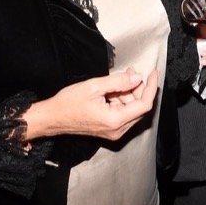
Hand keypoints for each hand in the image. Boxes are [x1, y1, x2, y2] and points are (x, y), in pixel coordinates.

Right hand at [24, 69, 158, 141]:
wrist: (52, 118)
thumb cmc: (68, 103)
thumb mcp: (94, 86)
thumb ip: (118, 82)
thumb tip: (137, 77)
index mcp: (115, 121)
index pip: (144, 104)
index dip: (151, 87)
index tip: (153, 73)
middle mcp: (117, 130)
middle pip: (139, 107)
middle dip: (138, 88)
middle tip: (130, 72)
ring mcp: (113, 132)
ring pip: (131, 110)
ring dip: (129, 93)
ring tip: (120, 78)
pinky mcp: (108, 129)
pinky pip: (122, 113)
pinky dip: (121, 100)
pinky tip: (113, 89)